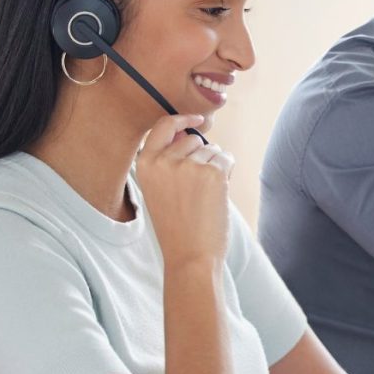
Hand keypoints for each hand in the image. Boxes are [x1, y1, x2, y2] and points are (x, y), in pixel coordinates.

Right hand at [136, 114, 235, 268]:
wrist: (190, 254)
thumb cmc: (177, 226)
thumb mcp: (158, 189)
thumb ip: (168, 161)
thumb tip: (191, 131)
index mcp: (145, 164)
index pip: (163, 126)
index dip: (181, 119)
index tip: (196, 119)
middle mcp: (164, 160)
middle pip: (192, 139)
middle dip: (201, 155)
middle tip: (197, 188)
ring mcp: (189, 165)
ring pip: (211, 150)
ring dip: (215, 166)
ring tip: (205, 196)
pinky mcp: (212, 173)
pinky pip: (226, 158)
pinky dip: (228, 171)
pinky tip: (218, 193)